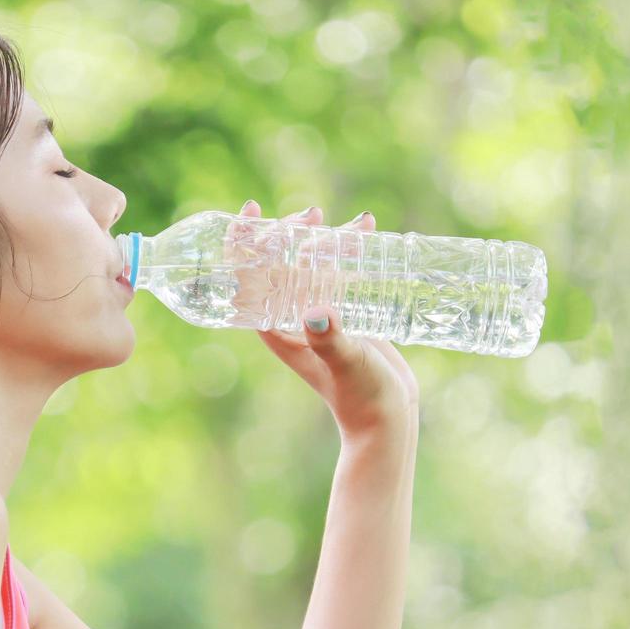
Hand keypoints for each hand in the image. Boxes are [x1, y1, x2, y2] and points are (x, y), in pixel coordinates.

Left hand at [248, 201, 420, 443]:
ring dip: (324, 236)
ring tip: (353, 221)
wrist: (388, 418)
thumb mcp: (343, 363)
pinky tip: (367, 230)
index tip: (251, 210)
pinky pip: (340, 271)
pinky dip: (350, 249)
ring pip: (311, 262)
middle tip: (313, 215)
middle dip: (290, 231)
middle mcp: (291, 316)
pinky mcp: (346, 312)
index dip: (242, 241)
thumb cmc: (360, 397)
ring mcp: (319, 312)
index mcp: (274, 326)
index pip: (246, 276)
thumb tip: (316, 313)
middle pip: (278, 261)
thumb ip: (329, 339)